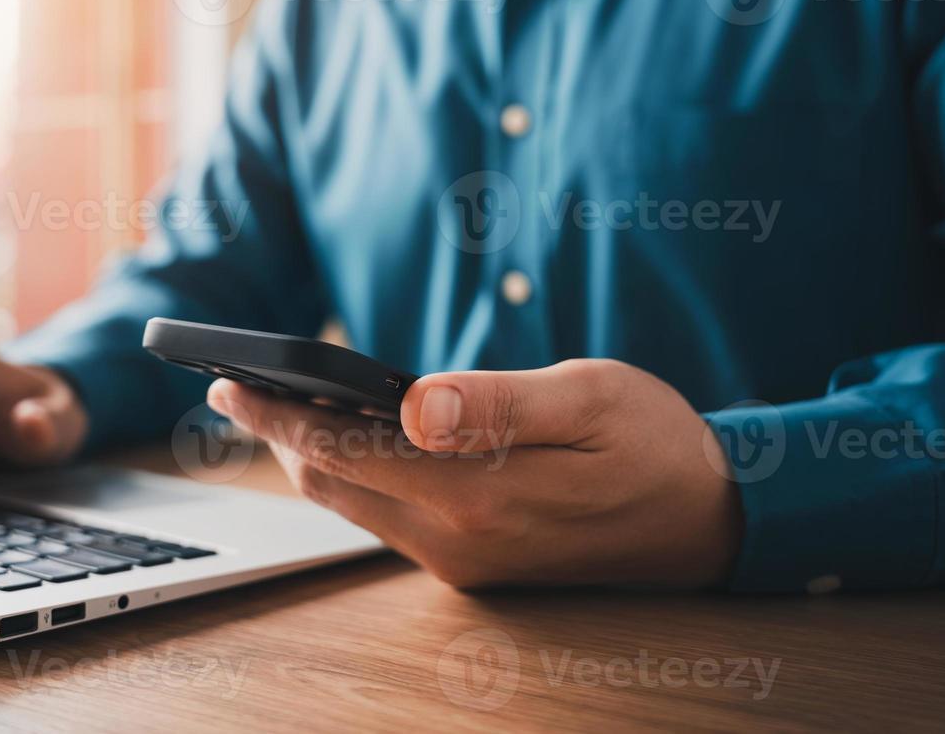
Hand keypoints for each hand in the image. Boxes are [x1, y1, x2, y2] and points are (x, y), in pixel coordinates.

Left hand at [206, 359, 742, 587]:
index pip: (343, 449)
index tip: (228, 379)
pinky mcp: (476, 566)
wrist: (717, 522)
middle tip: (233, 387)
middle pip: (333, 483)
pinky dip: (354, 475)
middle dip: (278, 433)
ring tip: (278, 406)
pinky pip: (390, 518)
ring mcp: (464, 561)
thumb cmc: (657, 444)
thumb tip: (409, 402)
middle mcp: (457, 542)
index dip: (279, 412)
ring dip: (312, 455)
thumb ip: (493, 404)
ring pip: (356, 505)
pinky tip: (349, 440)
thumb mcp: (587, 399)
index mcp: (476, 496)